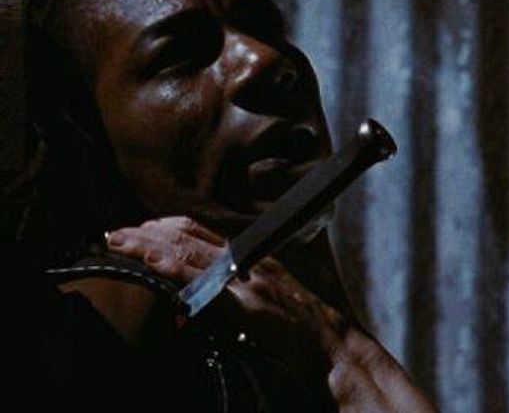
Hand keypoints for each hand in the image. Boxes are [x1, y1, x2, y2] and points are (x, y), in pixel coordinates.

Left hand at [107, 216, 436, 411]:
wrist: (331, 344)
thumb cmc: (305, 328)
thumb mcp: (273, 297)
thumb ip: (244, 287)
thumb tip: (213, 291)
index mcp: (255, 256)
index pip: (204, 232)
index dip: (169, 227)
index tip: (139, 228)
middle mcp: (250, 259)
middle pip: (190, 234)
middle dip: (149, 231)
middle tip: (114, 232)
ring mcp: (246, 277)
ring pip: (189, 250)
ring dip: (148, 243)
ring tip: (118, 241)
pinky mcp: (245, 300)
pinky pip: (200, 278)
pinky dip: (172, 265)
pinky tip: (149, 260)